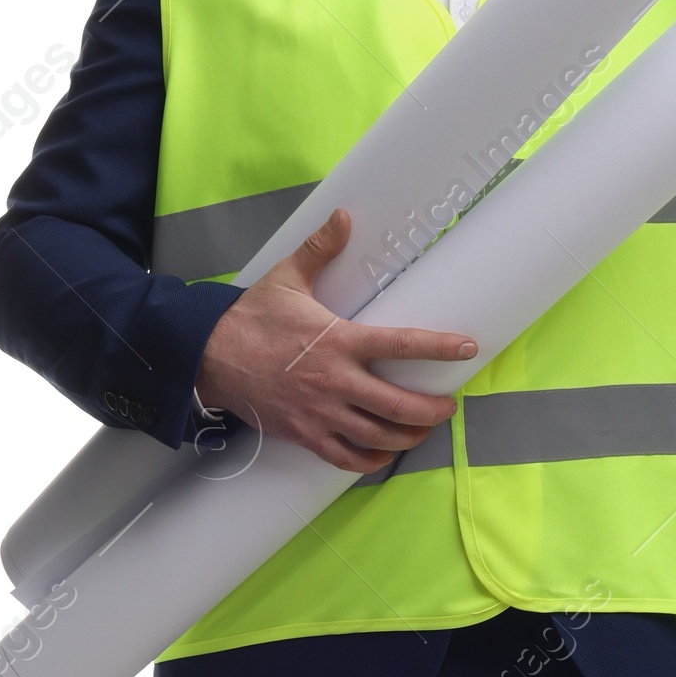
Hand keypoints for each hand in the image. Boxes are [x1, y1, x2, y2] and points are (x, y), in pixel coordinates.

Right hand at [194, 207, 477, 474]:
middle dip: (433, 411)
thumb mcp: (286, 278)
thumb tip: (342, 216)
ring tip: (423, 429)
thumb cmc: (250, 318)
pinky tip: (383, 454)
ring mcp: (321, 412)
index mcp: (339, 340)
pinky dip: (370, 460)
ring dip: (409, 437)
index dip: (439, 347)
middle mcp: (336, 381)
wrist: (207, 356)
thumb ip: (320, 249)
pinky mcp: (305, 434)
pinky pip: (346, 458)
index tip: (468, 348)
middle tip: (447, 406)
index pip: (401, 344)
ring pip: (379, 437)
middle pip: (400, 407)